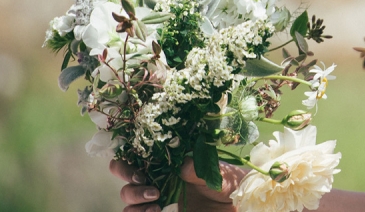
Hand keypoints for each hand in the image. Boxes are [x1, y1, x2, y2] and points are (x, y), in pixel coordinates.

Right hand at [110, 158, 246, 211]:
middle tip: (151, 189)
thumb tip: (181, 165)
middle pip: (128, 184)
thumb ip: (198, 169)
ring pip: (130, 204)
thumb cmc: (228, 182)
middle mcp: (160, 182)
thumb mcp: (216, 173)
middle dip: (131, 187)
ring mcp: (160, 201)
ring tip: (155, 205)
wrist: (238, 203)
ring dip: (135, 204)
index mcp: (168, 165)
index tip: (141, 172)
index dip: (127, 165)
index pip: (137, 160)